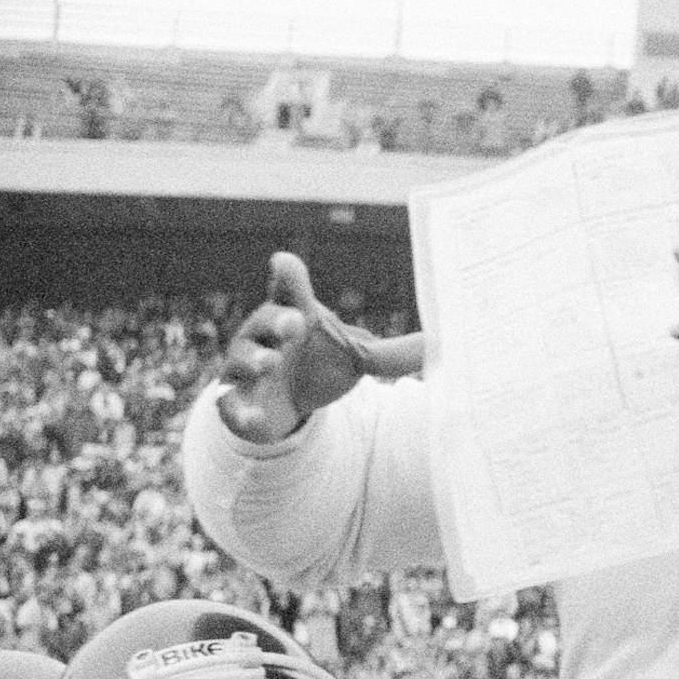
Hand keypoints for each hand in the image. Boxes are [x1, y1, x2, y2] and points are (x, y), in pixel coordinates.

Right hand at [216, 253, 424, 443]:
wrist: (284, 405)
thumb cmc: (319, 365)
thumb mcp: (358, 357)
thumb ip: (394, 353)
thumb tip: (445, 345)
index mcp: (294, 315)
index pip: (290, 291)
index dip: (288, 277)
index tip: (285, 262)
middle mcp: (264, 336)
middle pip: (265, 320)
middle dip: (278, 320)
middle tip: (295, 323)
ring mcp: (246, 367)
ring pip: (242, 358)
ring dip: (256, 360)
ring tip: (271, 365)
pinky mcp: (237, 400)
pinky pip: (233, 404)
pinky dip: (243, 410)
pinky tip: (256, 416)